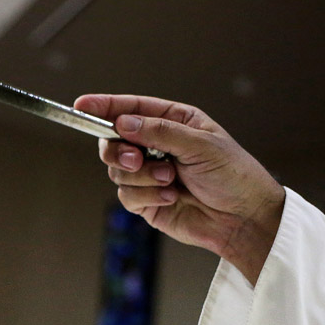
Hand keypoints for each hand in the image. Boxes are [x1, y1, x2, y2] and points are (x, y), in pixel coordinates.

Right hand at [75, 94, 285, 283]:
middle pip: (114, 140)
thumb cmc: (233, 176)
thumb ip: (160, 132)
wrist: (242, 219)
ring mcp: (149, 174)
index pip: (131, 109)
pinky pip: (126, 195)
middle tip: (136, 159)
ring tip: (170, 182)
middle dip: (120, 150)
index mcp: (173, 122)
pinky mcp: (146, 201)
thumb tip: (124, 123)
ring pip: (118, 170)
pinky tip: (170, 198)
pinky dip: (146, 196)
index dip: (104, 106)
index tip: (81, 105)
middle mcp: (157, 146)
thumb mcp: (202, 145)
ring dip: (142, 177)